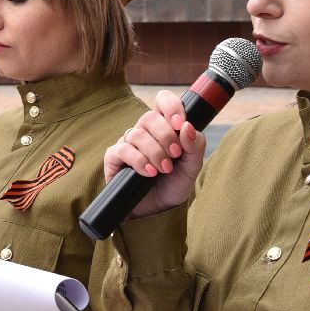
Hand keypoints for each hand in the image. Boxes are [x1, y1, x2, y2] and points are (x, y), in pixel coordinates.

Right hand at [101, 89, 206, 218]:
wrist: (159, 210)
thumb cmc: (174, 184)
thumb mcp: (192, 166)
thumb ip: (195, 146)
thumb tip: (187, 126)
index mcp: (164, 125)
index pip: (163, 100)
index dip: (171, 106)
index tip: (180, 124)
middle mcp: (144, 131)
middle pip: (149, 117)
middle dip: (166, 136)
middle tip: (175, 154)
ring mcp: (128, 144)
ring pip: (137, 134)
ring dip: (155, 152)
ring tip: (164, 169)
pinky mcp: (114, 158)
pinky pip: (122, 150)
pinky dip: (139, 161)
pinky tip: (149, 173)